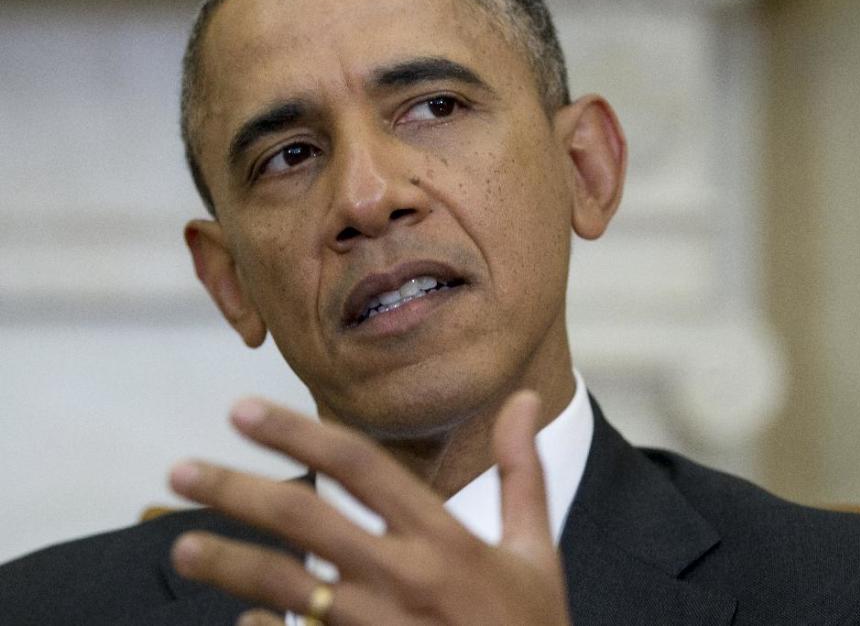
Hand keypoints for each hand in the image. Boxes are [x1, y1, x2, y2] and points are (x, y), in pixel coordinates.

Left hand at [168, 391, 571, 624]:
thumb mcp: (535, 550)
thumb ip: (521, 471)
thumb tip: (526, 397)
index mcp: (443, 538)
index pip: (357, 465)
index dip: (295, 431)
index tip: (243, 412)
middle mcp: (402, 578)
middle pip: (303, 520)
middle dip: (236, 491)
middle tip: (182, 471)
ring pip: (284, 587)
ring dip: (227, 564)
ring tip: (182, 548)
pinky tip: (240, 618)